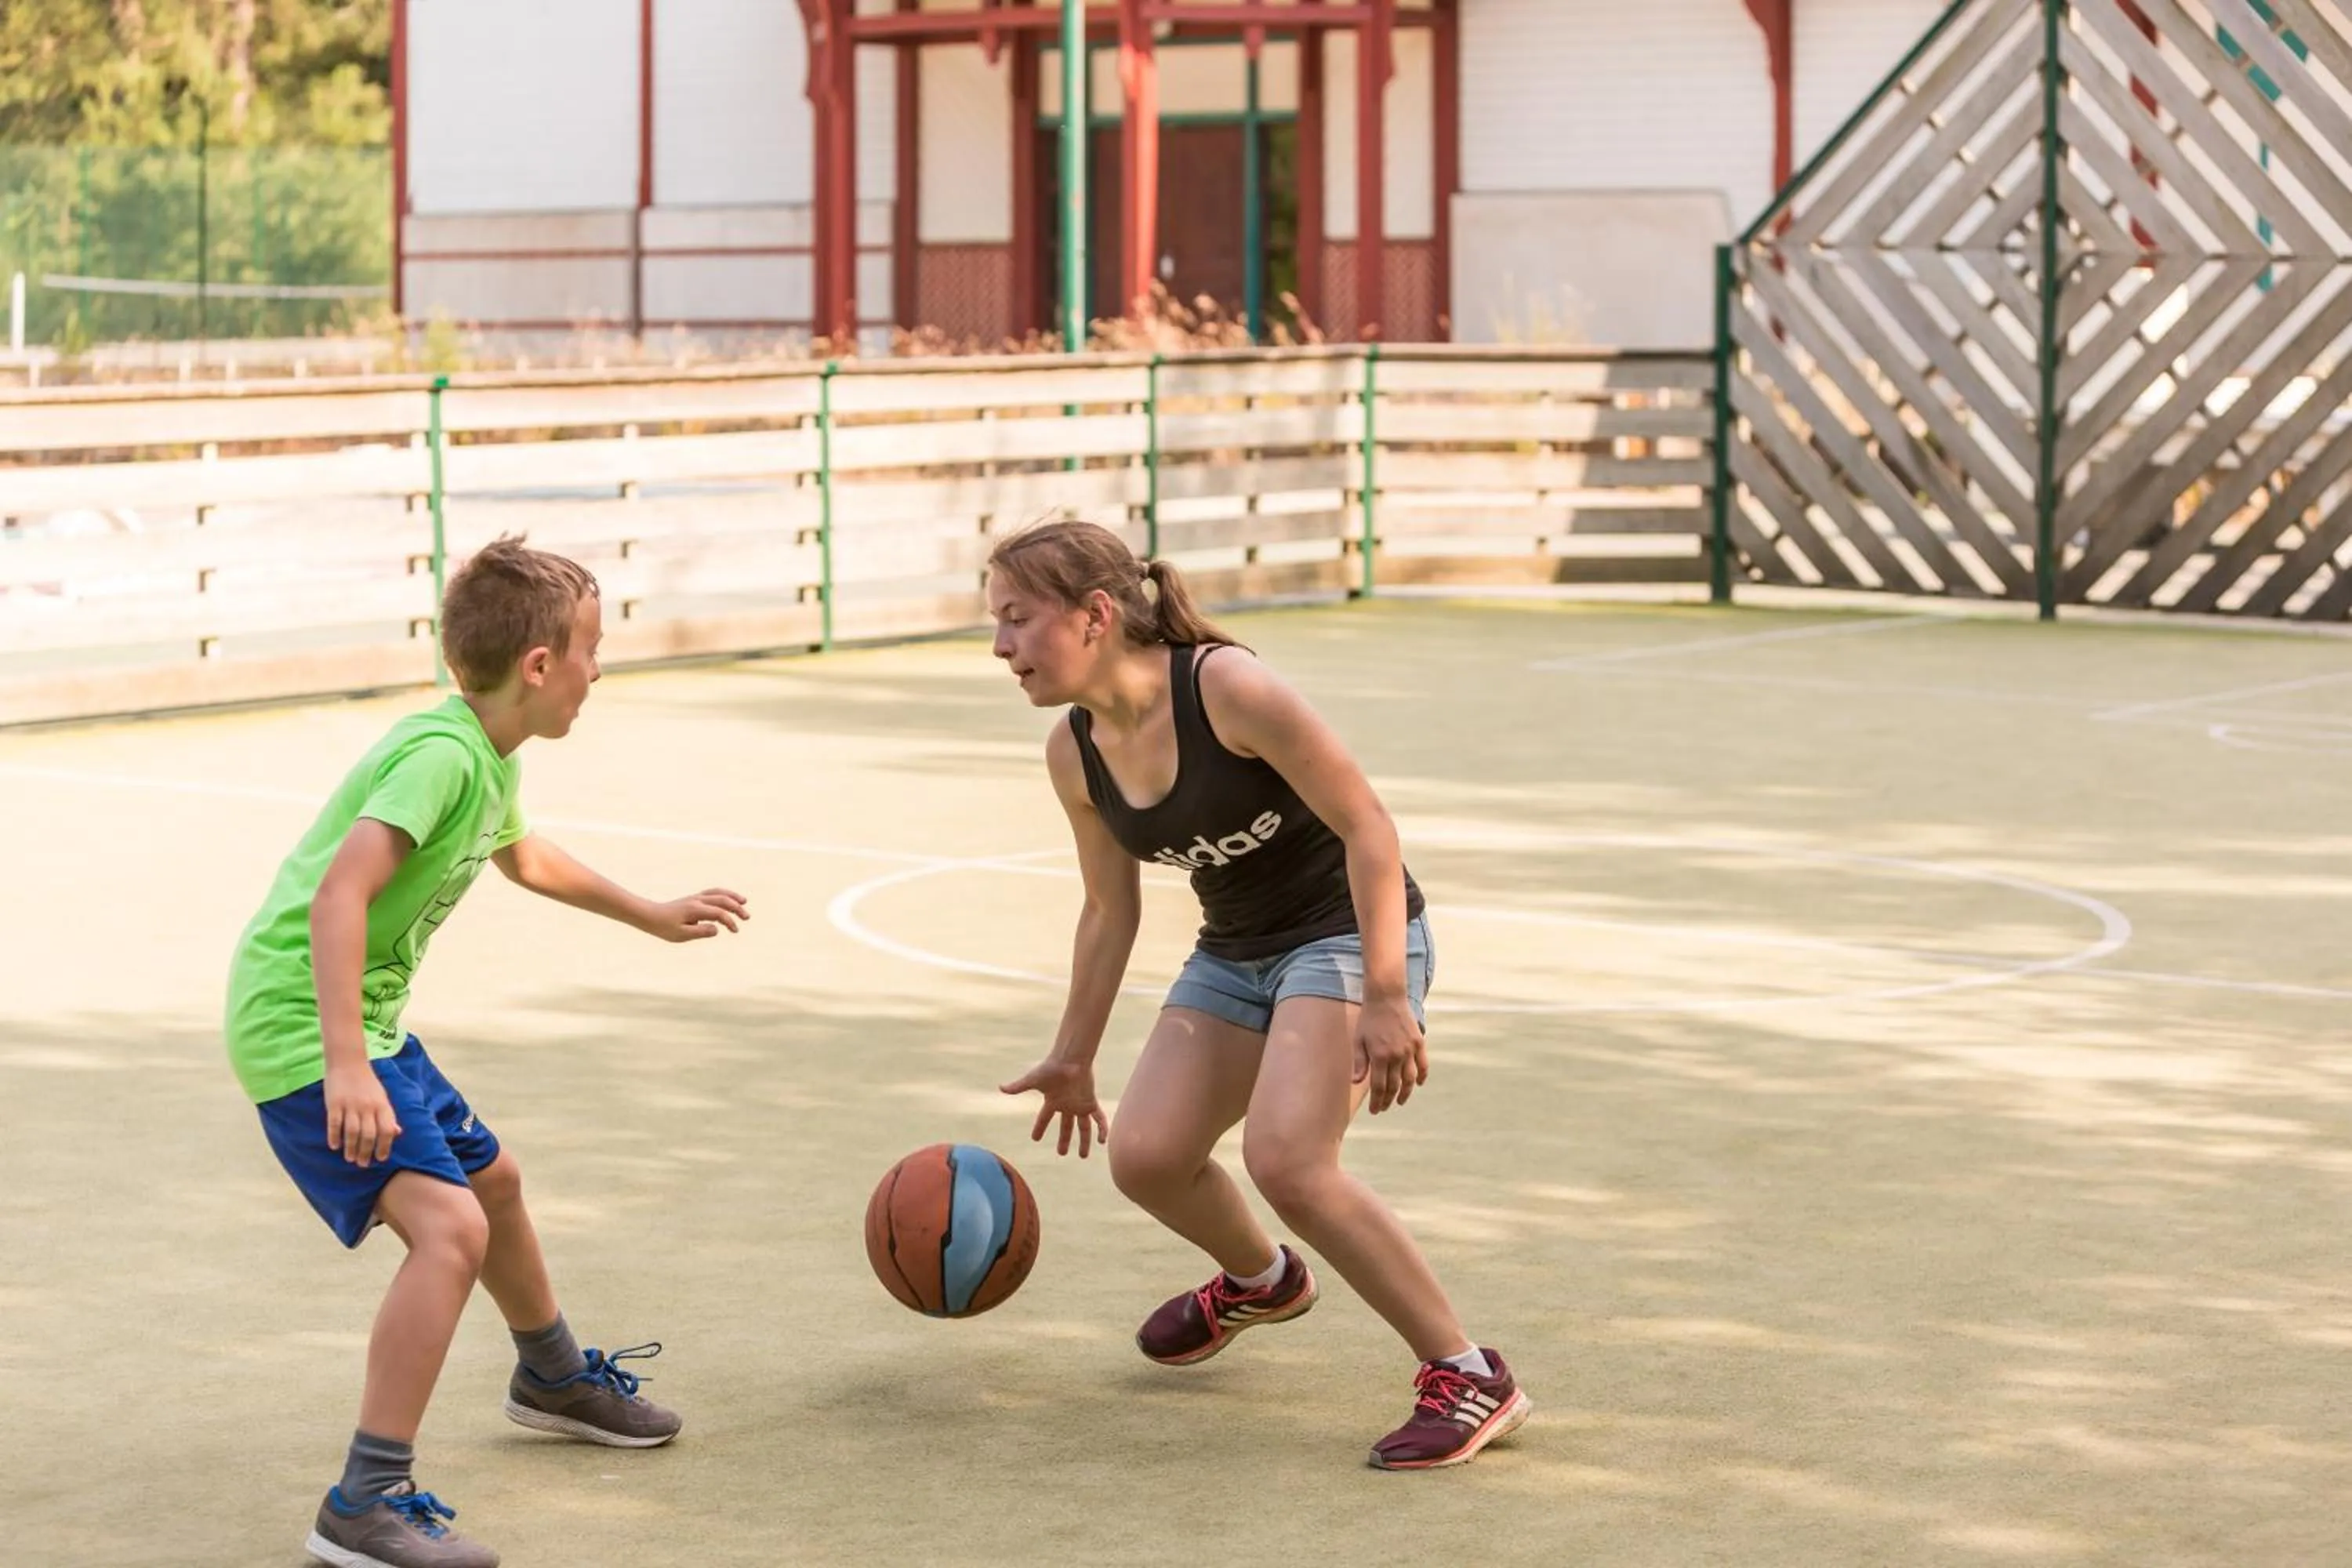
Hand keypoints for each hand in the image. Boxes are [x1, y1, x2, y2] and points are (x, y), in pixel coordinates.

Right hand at [324, 1061, 401, 1166]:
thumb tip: (396, 1133)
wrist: (348, 1061)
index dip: (385, 1146)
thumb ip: (387, 1116)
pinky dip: (334, 1136)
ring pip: (352, 1132)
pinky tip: (334, 1146)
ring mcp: (350, 1105)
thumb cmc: (367, 1082)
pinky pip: (334, 1123)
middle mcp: (368, 1106)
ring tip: (350, 1158)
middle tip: (362, 1163)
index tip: (380, 1158)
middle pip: (369, 1135)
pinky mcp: (334, 1103)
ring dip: (351, 1148)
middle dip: (366, 1152)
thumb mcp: (382, 1097)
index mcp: (382, 1105)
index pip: (387, 1130)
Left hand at [641, 888, 748, 941]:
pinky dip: (724, 894)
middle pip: (722, 899)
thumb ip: (700, 932)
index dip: (730, 921)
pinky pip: (712, 893)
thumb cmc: (663, 927)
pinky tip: (728, 900)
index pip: (719, 913)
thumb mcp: (681, 935)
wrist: (649, 915)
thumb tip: (717, 929)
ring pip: (718, 892)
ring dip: (732, 896)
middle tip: (747, 917)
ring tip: (744, 902)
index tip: (735, 931)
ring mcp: (696, 898)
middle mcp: (697, 901)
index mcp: (695, 910)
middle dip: (737, 907)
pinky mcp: (694, 899)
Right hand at [1000, 1057, 1110, 1157]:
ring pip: (1083, 1126)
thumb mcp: (1033, 1079)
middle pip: (1065, 1126)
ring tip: (1083, 1156)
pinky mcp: (1091, 1101)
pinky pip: (1099, 1118)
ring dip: (1084, 1141)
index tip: (1034, 1139)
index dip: (1039, 1128)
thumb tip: (1000, 1088)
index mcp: (1052, 1101)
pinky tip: (1102, 1141)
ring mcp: (1079, 1104)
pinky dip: (1102, 1129)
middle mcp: (1066, 1104)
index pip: (1044, 1118)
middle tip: (1061, 1153)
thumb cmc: (1051, 1068)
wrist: (1070, 1059)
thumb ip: (1018, 1086)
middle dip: (1064, 1140)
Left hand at [1352, 995, 1427, 1114]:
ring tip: (1400, 1101)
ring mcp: (1409, 1050)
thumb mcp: (1358, 1040)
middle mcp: (1396, 1056)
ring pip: (1410, 1079)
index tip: (1375, 1111)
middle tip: (1384, 1108)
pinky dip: (1422, 1076)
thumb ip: (1359, 1062)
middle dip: (1389, 1101)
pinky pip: (1423, 1065)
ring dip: (1405, 1093)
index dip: (1377, 1101)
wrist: (1386, 998)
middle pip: (1394, 1086)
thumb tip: (1356, 1082)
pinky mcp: (1419, 1043)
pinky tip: (1418, 1084)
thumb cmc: (1369, 1019)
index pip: (1379, 1087)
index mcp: (1379, 1056)